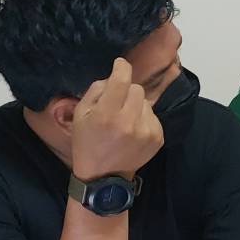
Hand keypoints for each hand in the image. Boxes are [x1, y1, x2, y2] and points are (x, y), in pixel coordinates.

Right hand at [71, 58, 163, 179]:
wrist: (103, 176)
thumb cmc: (87, 142)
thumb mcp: (81, 114)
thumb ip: (97, 90)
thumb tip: (114, 76)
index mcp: (107, 115)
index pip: (121, 80)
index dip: (121, 67)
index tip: (120, 64)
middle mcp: (129, 122)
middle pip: (137, 89)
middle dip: (126, 91)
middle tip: (117, 102)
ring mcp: (147, 131)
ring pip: (146, 102)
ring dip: (136, 106)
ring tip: (124, 121)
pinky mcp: (158, 138)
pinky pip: (153, 116)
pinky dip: (144, 119)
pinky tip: (133, 131)